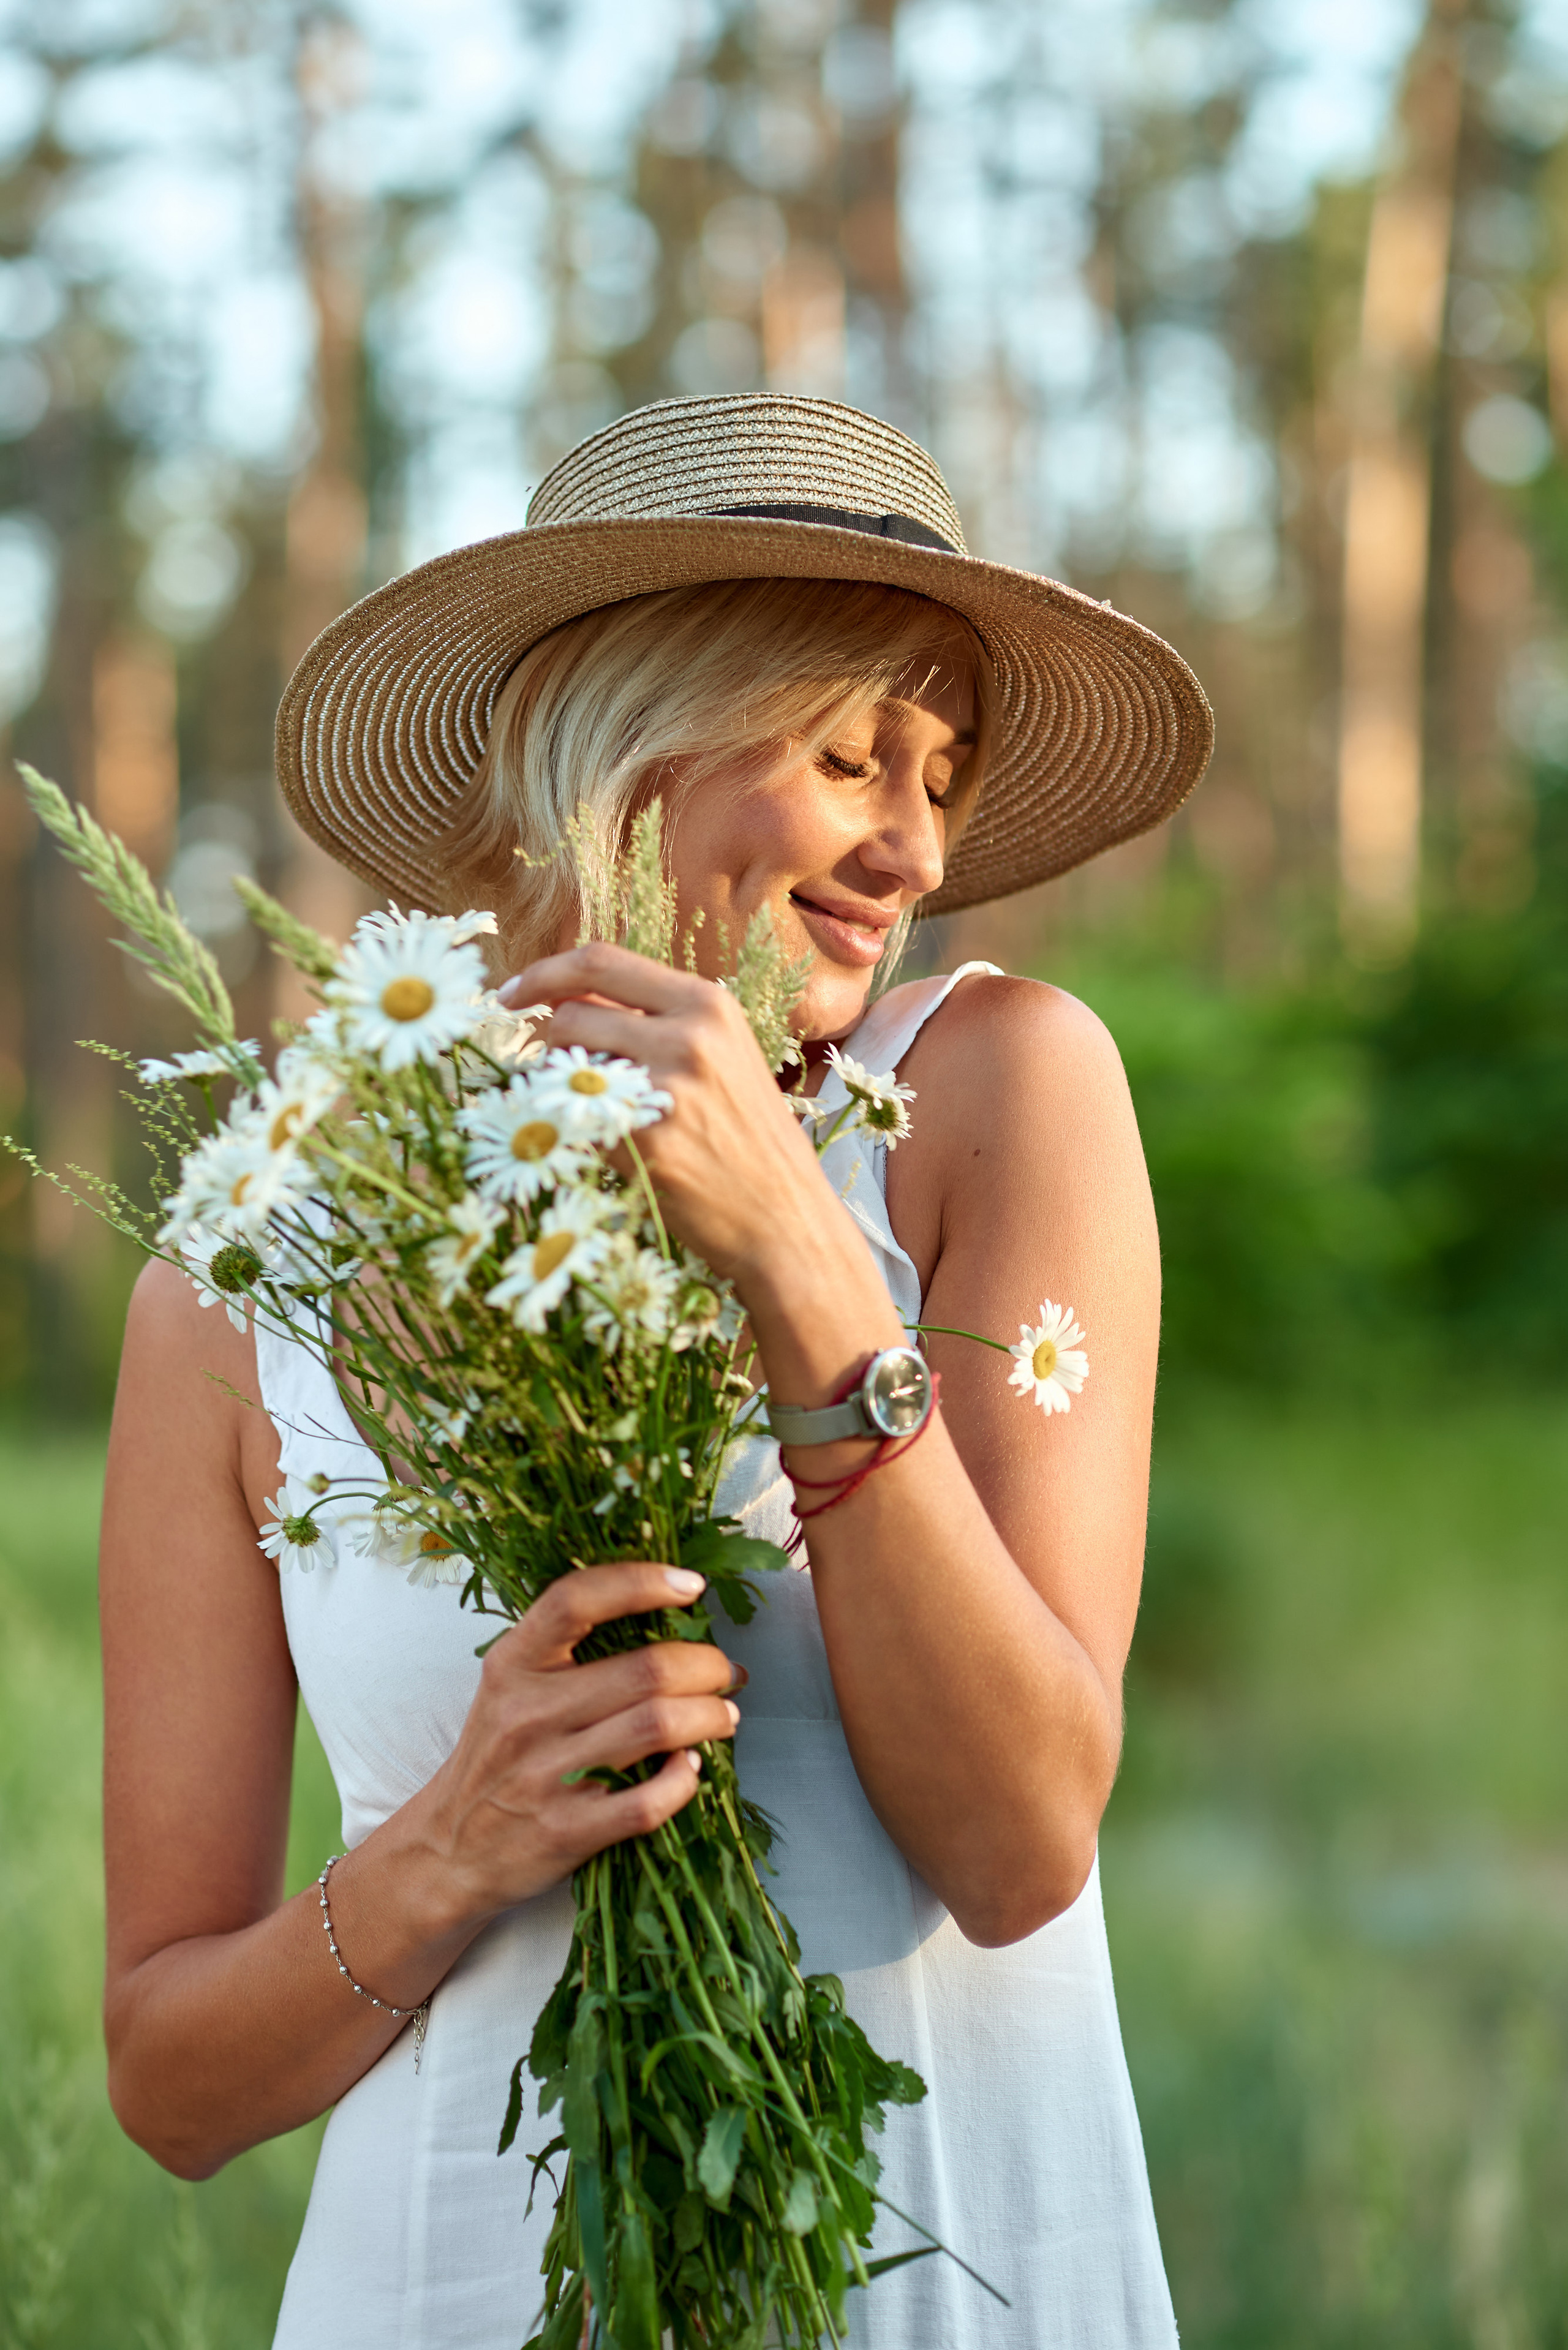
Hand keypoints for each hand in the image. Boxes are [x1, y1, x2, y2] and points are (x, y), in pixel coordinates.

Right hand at [414, 1563, 740, 1929]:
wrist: (446, 1853)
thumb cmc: (496, 1760)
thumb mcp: (509, 1689)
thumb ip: (568, 1653)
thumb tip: (672, 1621)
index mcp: (512, 1665)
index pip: (575, 1599)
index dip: (641, 1581)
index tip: (691, 1584)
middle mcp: (526, 1713)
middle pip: (646, 1669)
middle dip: (707, 1666)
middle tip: (726, 1672)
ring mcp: (546, 1774)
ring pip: (659, 1726)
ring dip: (711, 1716)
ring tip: (724, 1715)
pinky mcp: (567, 1831)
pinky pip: (651, 1799)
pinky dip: (687, 1779)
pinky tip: (691, 1767)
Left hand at [500, 942, 827, 1286]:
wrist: (785, 1218)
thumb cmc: (749, 1138)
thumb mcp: (720, 1056)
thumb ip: (654, 1020)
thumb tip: (565, 998)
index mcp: (707, 1005)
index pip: (600, 962)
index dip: (543, 973)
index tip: (511, 994)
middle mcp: (689, 1037)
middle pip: (570, 1015)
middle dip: (548, 1044)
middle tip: (558, 1074)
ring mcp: (667, 1091)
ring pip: (565, 1069)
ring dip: (560, 1090)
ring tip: (600, 1114)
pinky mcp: (647, 1144)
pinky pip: (577, 1125)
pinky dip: (581, 1138)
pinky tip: (618, 1154)